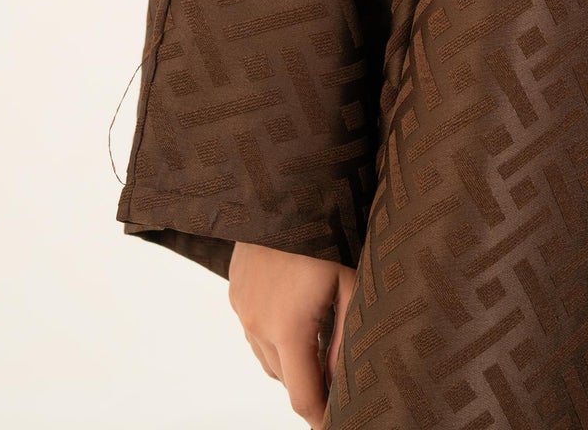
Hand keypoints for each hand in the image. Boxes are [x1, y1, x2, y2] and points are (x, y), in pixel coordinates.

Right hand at [228, 240, 358, 425]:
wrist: (286, 181)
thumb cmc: (328, 228)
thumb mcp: (351, 283)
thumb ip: (346, 337)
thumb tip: (342, 381)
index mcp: (288, 329)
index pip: (303, 397)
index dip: (322, 417)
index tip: (337, 422)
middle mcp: (257, 325)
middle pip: (285, 380)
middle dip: (311, 385)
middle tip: (339, 377)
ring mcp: (241, 308)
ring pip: (267, 357)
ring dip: (292, 360)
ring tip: (322, 340)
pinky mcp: (235, 290)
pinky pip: (255, 330)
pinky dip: (275, 336)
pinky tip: (298, 312)